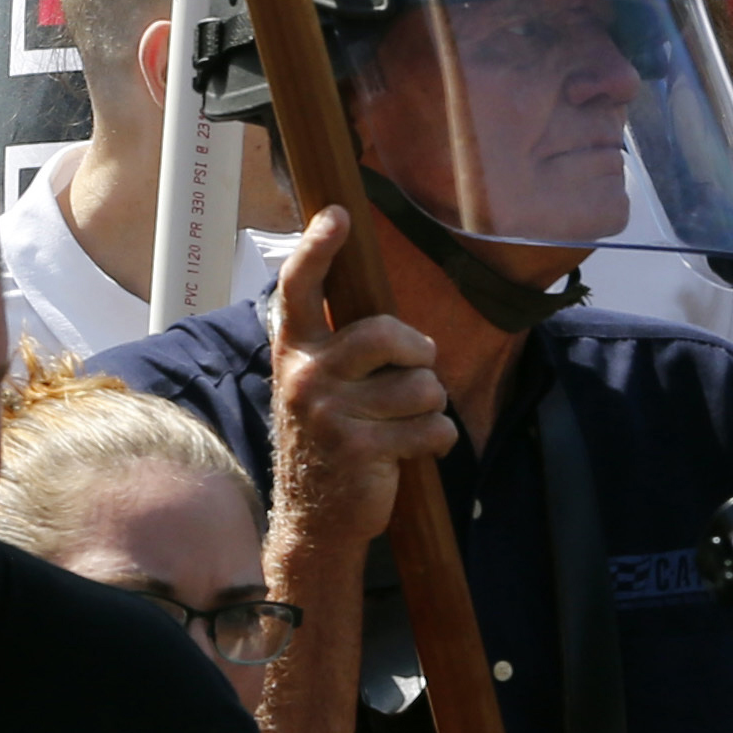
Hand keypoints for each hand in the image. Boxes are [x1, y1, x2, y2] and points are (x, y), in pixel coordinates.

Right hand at [266, 206, 454, 549]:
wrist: (314, 517)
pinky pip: (433, 429)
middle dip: (419, 352)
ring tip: (405, 423)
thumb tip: (381, 306)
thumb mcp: (316, 383)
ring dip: (429, 407)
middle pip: (385, 334)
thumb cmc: (329, 437)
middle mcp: (305, 375)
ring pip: (422, 387)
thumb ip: (339, 343)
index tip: (337, 214)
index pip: (300, 287)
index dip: (317, 247)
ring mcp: (330, 413)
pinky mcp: (361, 450)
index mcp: (294, 350)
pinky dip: (438, 441)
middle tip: (417, 367)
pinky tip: (415, 451)